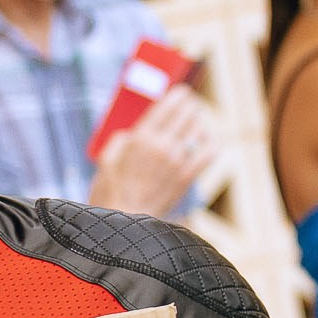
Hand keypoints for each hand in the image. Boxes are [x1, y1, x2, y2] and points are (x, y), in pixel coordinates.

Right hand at [87, 88, 214, 216]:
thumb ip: (122, 140)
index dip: (178, 95)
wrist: (124, 224)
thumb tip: (134, 134)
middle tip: (192, 105)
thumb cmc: (109, 195)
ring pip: (200, 129)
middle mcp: (161, 146)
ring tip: (197, 123)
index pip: (167, 105)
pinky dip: (212, 143)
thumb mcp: (106, 160)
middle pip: (187, 113)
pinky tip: (209, 141)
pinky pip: (209, 152)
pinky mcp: (187, 177)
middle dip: (191, 106)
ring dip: (200, 123)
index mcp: (140, 138)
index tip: (182, 92)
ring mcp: (177, 162)